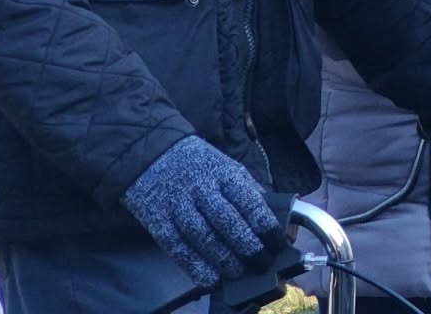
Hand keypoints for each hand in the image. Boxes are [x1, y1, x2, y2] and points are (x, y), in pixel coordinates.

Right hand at [121, 136, 281, 286]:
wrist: (152, 153)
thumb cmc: (199, 164)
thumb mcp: (227, 167)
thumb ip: (246, 190)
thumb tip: (271, 214)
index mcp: (225, 174)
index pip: (248, 200)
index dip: (264, 224)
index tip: (277, 242)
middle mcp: (202, 190)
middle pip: (226, 220)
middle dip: (246, 245)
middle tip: (261, 263)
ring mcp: (179, 206)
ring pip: (202, 235)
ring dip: (222, 257)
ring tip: (238, 272)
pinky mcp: (159, 221)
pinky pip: (176, 246)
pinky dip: (193, 265)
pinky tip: (208, 277)